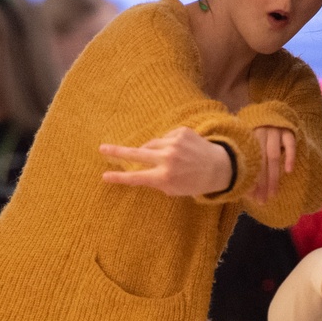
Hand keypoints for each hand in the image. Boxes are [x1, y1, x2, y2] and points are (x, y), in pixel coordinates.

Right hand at [100, 127, 231, 195]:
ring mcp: (174, 143)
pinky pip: (165, 137)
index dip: (119, 177)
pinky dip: (167, 144)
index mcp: (165, 177)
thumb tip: (139, 170)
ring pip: (151, 144)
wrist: (219, 167)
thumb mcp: (175, 189)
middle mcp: (168, 159)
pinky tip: (180, 151)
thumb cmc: (194, 182)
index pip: (137, 177)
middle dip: (117, 151)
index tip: (105, 176)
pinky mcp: (181, 131)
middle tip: (102, 148)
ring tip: (166, 159)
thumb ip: (157, 181)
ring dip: (152, 151)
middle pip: (137, 153)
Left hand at [251, 125, 295, 202]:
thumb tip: (246, 188)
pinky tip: (288, 171)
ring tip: (273, 193)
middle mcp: (260, 132)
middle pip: (260, 161)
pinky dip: (289, 156)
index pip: (250, 162)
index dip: (251, 180)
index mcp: (249, 137)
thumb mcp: (251, 140)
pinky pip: (289, 143)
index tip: (252, 197)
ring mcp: (275, 129)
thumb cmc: (259, 130)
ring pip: (273, 155)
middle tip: (262, 200)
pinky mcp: (288, 128)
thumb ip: (249, 159)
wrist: (273, 108)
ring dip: (273, 176)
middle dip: (261, 183)